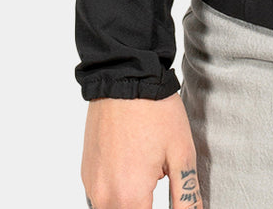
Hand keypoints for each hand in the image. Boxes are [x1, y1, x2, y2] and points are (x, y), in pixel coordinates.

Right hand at [82, 93, 201, 208]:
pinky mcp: (87, 173)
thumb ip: (186, 196)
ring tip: (148, 173)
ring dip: (131, 202)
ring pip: (111, 208)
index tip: (172, 203)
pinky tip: (133, 168)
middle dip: (145, 206)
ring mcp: (92, 185)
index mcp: (129, 196)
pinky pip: (101, 197)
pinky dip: (117, 192)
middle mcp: (104, 196)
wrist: (125, 76)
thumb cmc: (155, 111)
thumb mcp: (182, 153)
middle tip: (159, 180)